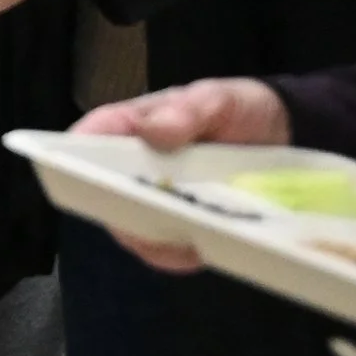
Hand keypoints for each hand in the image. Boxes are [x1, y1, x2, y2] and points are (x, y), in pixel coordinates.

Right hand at [69, 75, 292, 270]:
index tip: (79, 175)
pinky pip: (164, 251)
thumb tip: (153, 133)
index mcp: (132, 127)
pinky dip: (179, 256)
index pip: (90, 137)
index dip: (73, 156)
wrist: (282, 135)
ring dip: (154, 239)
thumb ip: (189, 111)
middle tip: (153, 217)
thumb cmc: (238, 109)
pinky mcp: (179, 228)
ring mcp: (155, 200)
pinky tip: (201, 252)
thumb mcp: (219, 100)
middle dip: (121, 211)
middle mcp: (133, 167)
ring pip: (132, 229)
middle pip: (103, 194)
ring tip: (187, 240)